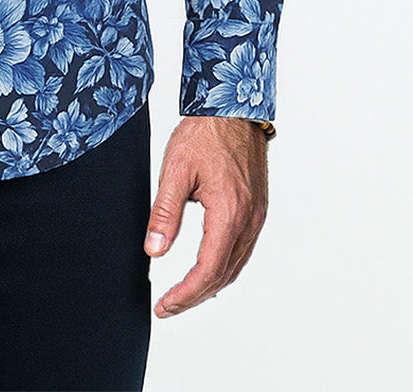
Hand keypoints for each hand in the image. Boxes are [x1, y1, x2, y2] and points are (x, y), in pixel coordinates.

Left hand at [143, 115, 268, 317]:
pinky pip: (243, 249)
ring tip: (184, 293)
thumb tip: (154, 250)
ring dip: (211, 284)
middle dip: (195, 295)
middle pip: (224, 275)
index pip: (207, 270)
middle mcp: (249, 219)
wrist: (233, 108)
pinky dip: (224, 266)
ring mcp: (257, 215)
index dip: (186, 294)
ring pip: (236, 266)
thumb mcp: (175, 170)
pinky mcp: (258, 209)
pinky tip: (208, 267)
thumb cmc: (205, 132)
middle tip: (169, 305)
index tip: (165, 305)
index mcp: (229, 213)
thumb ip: (165, 213)